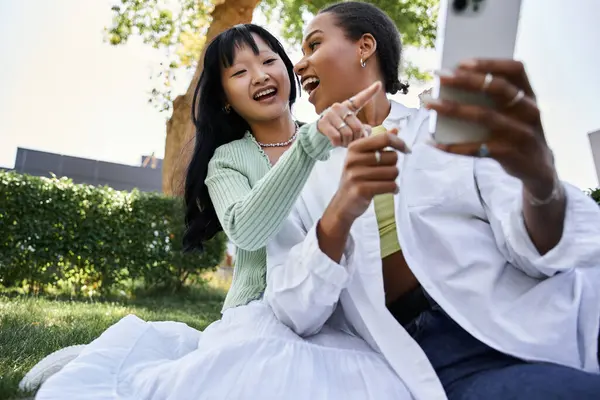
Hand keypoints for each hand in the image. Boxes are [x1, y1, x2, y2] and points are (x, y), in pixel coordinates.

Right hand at [317, 81, 381, 146]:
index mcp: (349, 106)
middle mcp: (339, 106)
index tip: (379, 84)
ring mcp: (330, 114)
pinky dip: (338, 143)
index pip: (360, 99)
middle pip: (357, 127)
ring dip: (347, 142)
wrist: (319, 134)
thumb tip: (366, 131)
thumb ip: (363, 130)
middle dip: (356, 139)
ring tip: (344, 142)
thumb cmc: (339, 130)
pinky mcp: (323, 122)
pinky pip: (336, 137)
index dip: (370, 92)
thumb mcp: (351, 128)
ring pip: (347, 133)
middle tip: (351, 142)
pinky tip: (336, 143)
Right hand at [327, 129, 409, 225]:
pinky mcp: (361, 189)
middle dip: (394, 166)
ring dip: (394, 179)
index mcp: (355, 148)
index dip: (400, 143)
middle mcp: (353, 159)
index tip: (406, 150)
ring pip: (393, 172)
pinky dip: (394, 189)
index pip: (384, 138)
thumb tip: (395, 130)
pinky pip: (390, 185)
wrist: (342, 203)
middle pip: (392, 156)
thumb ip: (379, 143)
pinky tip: (389, 190)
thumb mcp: (363, 158)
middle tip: (385, 174)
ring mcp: (356, 175)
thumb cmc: (355, 179)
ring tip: (384, 182)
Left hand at [424, 59, 556, 197]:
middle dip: (467, 80)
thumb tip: (450, 87)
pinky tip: (433, 142)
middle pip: (498, 89)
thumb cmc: (515, 131)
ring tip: (429, 104)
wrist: (537, 168)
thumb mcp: (513, 112)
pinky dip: (453, 146)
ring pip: (485, 116)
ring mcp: (522, 133)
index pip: (515, 69)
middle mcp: (529, 110)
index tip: (462, 62)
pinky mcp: (511, 154)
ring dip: (454, 109)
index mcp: (529, 94)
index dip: (490, 63)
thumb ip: (492, 99)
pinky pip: (477, 149)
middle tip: (440, 77)